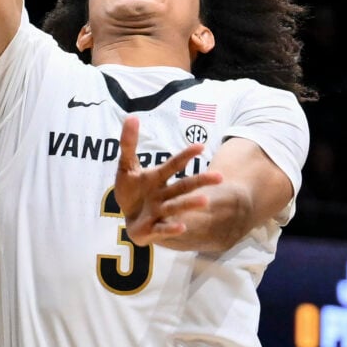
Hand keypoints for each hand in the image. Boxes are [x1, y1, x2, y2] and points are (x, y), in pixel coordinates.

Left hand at [112, 116, 222, 248]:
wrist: (129, 217)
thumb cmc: (132, 190)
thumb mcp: (126, 165)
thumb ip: (128, 143)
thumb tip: (132, 117)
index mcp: (158, 178)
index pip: (173, 164)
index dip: (185, 155)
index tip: (201, 146)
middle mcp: (164, 194)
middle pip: (184, 186)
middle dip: (201, 181)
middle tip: (220, 177)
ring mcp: (159, 212)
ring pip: (176, 207)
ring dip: (190, 204)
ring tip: (205, 201)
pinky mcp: (152, 228)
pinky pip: (162, 229)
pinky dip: (171, 228)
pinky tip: (182, 227)